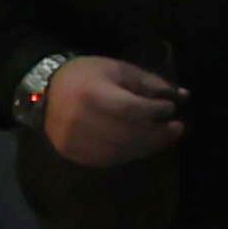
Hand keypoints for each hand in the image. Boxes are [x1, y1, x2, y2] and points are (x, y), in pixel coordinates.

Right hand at [39, 55, 190, 165]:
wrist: (46, 90)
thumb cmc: (87, 75)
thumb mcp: (118, 70)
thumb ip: (149, 83)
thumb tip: (181, 96)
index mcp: (92, 94)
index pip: (129, 109)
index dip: (153, 111)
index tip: (171, 108)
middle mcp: (80, 120)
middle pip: (127, 134)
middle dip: (157, 133)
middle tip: (177, 129)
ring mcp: (74, 141)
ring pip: (120, 150)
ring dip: (147, 146)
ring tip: (164, 137)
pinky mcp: (72, 153)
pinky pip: (108, 159)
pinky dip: (129, 153)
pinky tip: (142, 145)